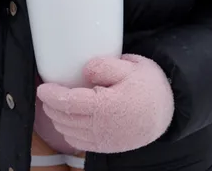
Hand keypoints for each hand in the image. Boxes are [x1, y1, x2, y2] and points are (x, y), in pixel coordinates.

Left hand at [37, 55, 173, 153]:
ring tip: (54, 104)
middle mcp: (103, 128)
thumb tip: (84, 70)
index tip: (43, 86)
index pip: (69, 102)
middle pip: (65, 119)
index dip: (52, 95)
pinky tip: (69, 119)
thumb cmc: (149, 85)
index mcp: (107, 107)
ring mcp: (105, 140)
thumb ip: (105, 66)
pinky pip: (80, 142)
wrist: (168, 110)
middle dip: (51, 105)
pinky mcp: (108, 147)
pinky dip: (69, 131)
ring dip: (58, 118)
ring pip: (70, 132)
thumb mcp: (131, 66)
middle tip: (47, 92)